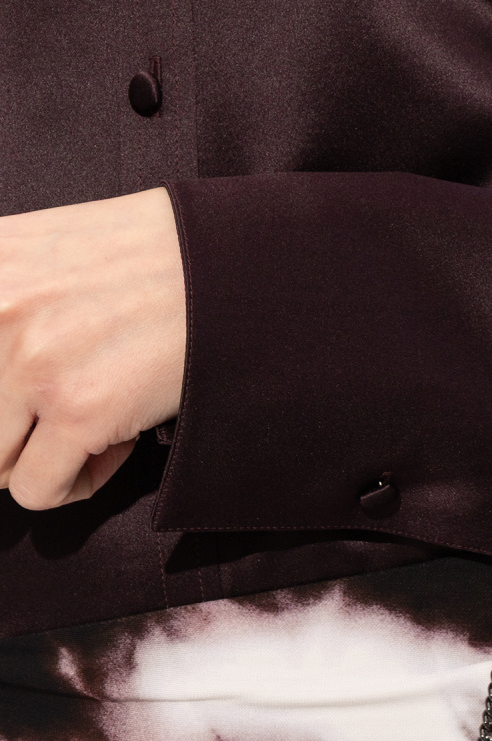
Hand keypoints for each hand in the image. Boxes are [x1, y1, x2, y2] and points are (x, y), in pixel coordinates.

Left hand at [0, 187, 185, 509]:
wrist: (221, 266)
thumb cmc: (146, 258)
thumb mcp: (38, 250)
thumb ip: (2, 299)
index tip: (27, 405)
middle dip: (15, 434)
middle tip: (58, 418)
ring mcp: (31, 365)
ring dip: (40, 460)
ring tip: (86, 430)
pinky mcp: (78, 410)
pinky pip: (39, 490)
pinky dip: (75, 483)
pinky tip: (114, 444)